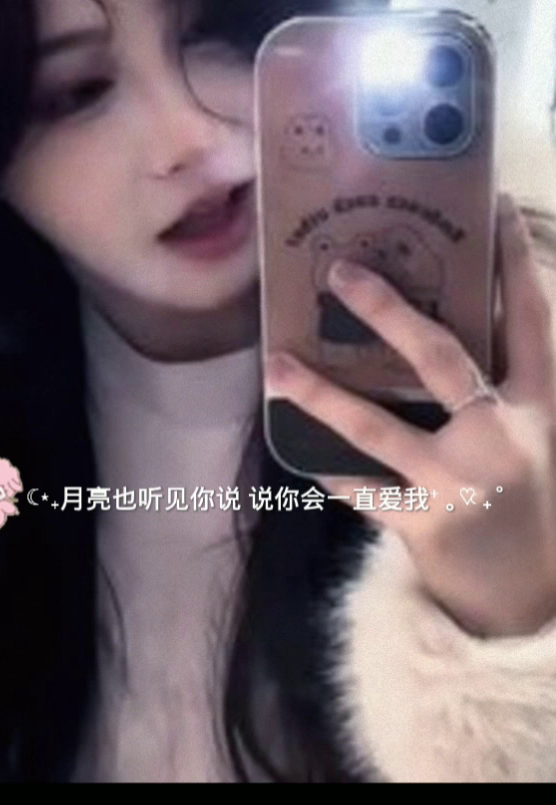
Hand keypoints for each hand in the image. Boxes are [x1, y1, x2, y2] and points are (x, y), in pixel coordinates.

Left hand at [265, 194, 555, 638]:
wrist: (529, 599)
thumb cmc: (523, 498)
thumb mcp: (529, 434)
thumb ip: (498, 383)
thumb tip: (436, 318)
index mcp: (539, 405)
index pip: (532, 320)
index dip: (515, 263)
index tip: (491, 206)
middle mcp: (502, 436)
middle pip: (442, 359)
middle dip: (389, 312)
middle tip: (341, 270)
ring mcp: (460, 481)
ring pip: (380, 428)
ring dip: (323, 394)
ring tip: (275, 363)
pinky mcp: (426, 524)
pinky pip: (365, 491)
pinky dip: (331, 471)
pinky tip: (296, 455)